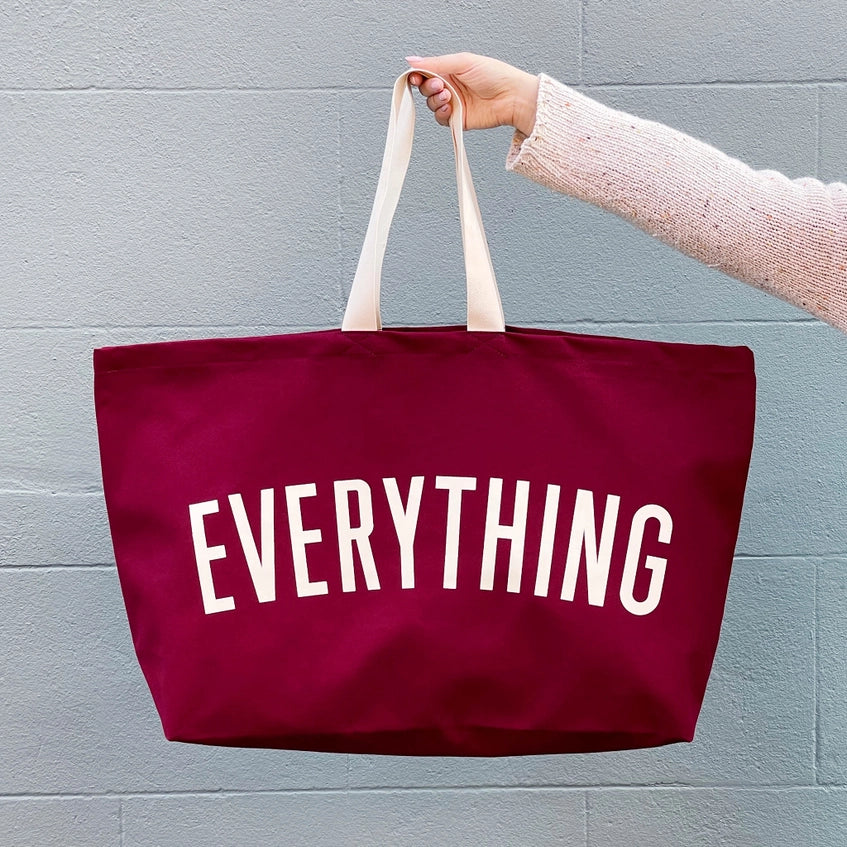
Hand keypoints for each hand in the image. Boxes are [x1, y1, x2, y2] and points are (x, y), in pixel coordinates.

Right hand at [405, 52, 538, 135]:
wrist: (511, 97)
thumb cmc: (495, 75)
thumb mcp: (462, 62)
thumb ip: (436, 63)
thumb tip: (412, 60)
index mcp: (450, 70)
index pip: (426, 72)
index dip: (417, 75)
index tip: (415, 77)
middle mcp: (450, 86)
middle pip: (426, 89)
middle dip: (428, 87)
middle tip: (440, 85)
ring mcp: (453, 103)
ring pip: (431, 105)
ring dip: (435, 101)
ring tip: (448, 96)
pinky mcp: (457, 119)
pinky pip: (440, 119)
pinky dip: (441, 114)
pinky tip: (449, 107)